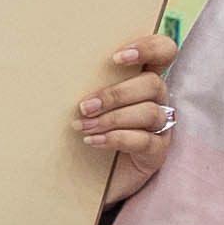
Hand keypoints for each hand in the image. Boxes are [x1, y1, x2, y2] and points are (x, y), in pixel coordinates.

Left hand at [77, 33, 181, 206]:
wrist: (87, 176)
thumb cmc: (87, 128)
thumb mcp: (89, 103)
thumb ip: (88, 83)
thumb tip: (59, 68)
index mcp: (143, 78)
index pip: (164, 51)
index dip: (148, 48)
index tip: (116, 58)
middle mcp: (158, 99)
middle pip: (153, 84)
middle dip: (115, 94)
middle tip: (84, 106)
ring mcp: (161, 127)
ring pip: (150, 112)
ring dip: (113, 118)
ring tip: (84, 126)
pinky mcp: (157, 152)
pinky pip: (145, 140)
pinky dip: (116, 138)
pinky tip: (93, 141)